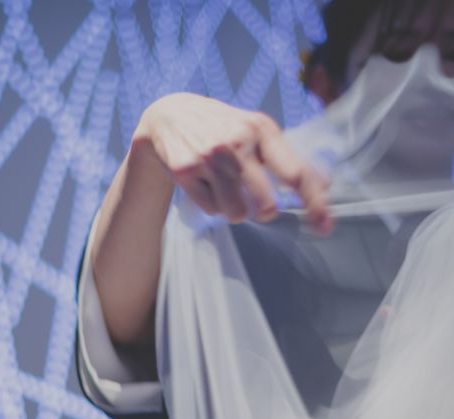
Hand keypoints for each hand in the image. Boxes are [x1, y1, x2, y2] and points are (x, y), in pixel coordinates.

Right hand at [133, 91, 332, 232]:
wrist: (170, 115)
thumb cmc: (223, 128)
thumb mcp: (256, 130)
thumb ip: (288, 157)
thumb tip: (326, 184)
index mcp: (262, 129)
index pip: (296, 173)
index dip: (313, 203)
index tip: (324, 226)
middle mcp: (237, 142)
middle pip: (266, 205)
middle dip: (265, 212)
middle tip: (260, 206)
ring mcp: (209, 157)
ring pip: (237, 213)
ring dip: (235, 210)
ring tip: (225, 188)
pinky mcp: (186, 170)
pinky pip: (212, 210)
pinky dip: (213, 204)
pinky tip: (205, 183)